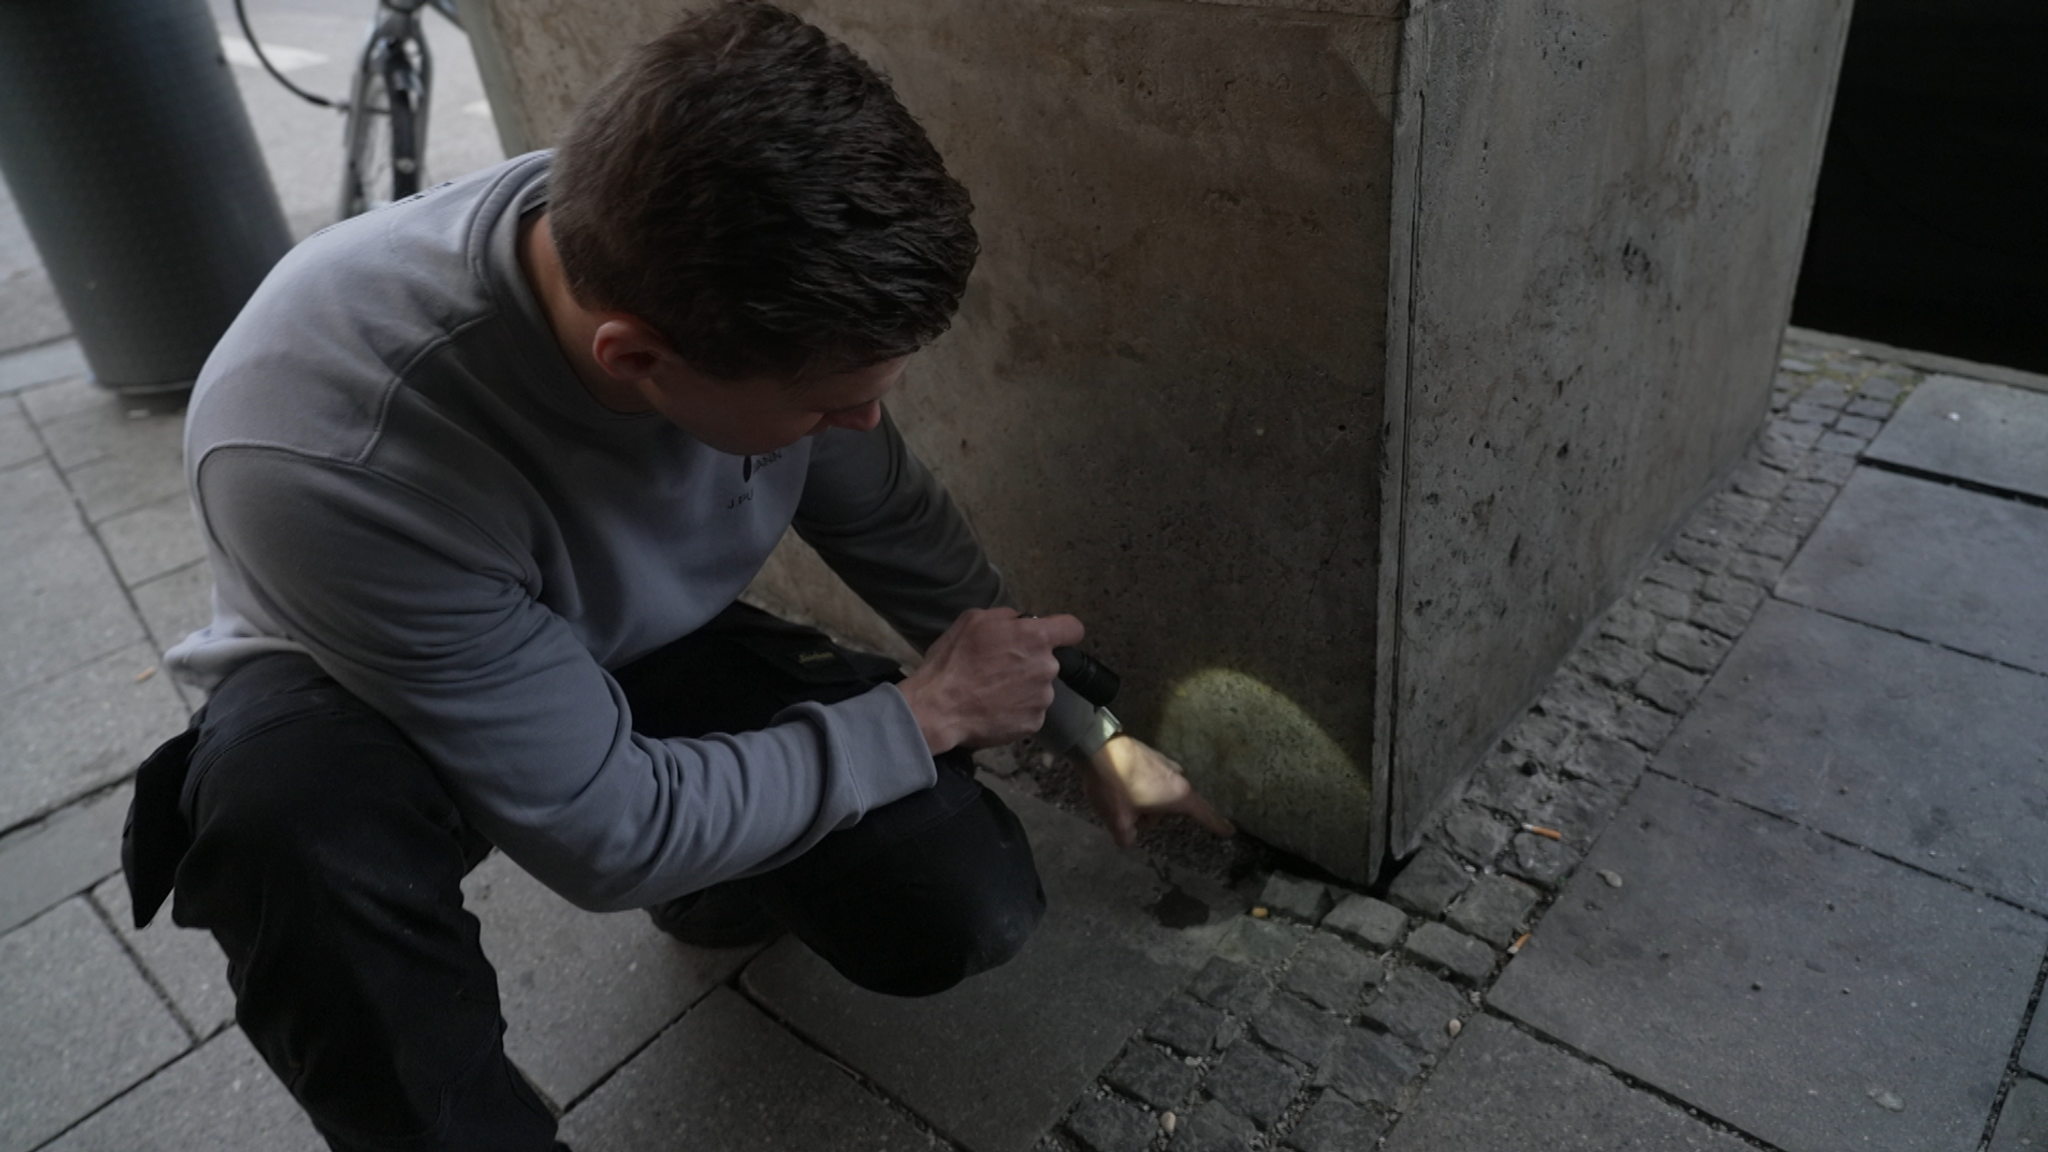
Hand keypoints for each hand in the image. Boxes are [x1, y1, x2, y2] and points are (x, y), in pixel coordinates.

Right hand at [897, 608, 1084, 753]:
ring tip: (991, 692)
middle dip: (1029, 662)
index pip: (1073, 628)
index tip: (1053, 637)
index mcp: (1036, 637)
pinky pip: (1029, 711)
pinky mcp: (1034, 724)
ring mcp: (1042, 699)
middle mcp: (1047, 667)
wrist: (938, 708)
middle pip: (1048, 661)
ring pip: (1038, 688)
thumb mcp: (973, 620)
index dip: (1063, 631)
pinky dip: (1016, 710)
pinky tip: (993, 709)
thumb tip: (1020, 622)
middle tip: (999, 669)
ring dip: (1022, 688)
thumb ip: (1006, 617)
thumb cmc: (953, 661)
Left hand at [1080, 735, 1235, 848]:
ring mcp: (1165, 762)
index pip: (1203, 814)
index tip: (1230, 831)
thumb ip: (1127, 837)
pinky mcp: (1152, 754)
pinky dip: (1141, 786)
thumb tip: (1128, 840)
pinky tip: (1120, 785)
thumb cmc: (1113, 786)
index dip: (1216, 825)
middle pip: (1174, 806)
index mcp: (1177, 795)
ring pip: (1161, 792)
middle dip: (1154, 816)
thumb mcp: (1118, 821)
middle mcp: (1177, 777)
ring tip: (1121, 800)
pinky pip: (1153, 778)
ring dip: (1146, 801)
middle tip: (1130, 816)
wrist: (1096, 747)